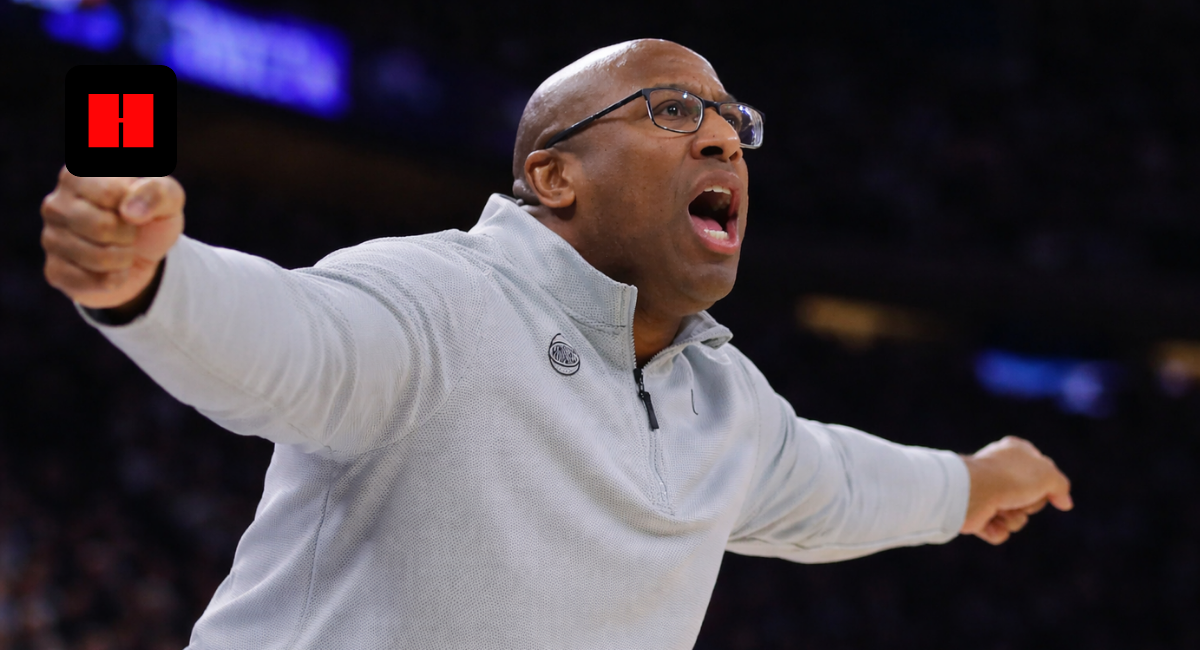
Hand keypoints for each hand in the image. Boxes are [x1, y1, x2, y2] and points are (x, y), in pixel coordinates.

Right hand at [40, 167, 184, 310]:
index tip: (137, 209)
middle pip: (102, 227)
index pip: (110, 194)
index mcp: (78, 175)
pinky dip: (113, 280)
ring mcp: (50, 238)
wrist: (144, 254)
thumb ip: (157, 192)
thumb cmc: (151, 216)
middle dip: (129, 236)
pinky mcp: (54, 271)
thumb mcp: (168, 198)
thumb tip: (130, 212)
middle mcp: (56, 203)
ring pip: (98, 258)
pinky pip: (89, 282)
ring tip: (122, 250)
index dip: (136, 209)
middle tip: (130, 233)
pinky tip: (111, 270)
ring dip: (124, 259)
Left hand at [960, 435, 1072, 544]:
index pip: (1041, 470)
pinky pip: (997, 530)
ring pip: (1015, 517)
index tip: (1045, 489)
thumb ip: (1061, 486)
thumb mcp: (1047, 476)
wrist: (972, 491)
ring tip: (1001, 510)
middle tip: (1020, 499)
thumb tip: (1065, 503)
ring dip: (1013, 518)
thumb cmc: (1010, 478)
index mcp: (1015, 452)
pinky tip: (989, 521)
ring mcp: (986, 492)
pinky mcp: (976, 514)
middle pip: (1031, 498)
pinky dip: (996, 530)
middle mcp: (999, 470)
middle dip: (1029, 504)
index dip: (1046, 483)